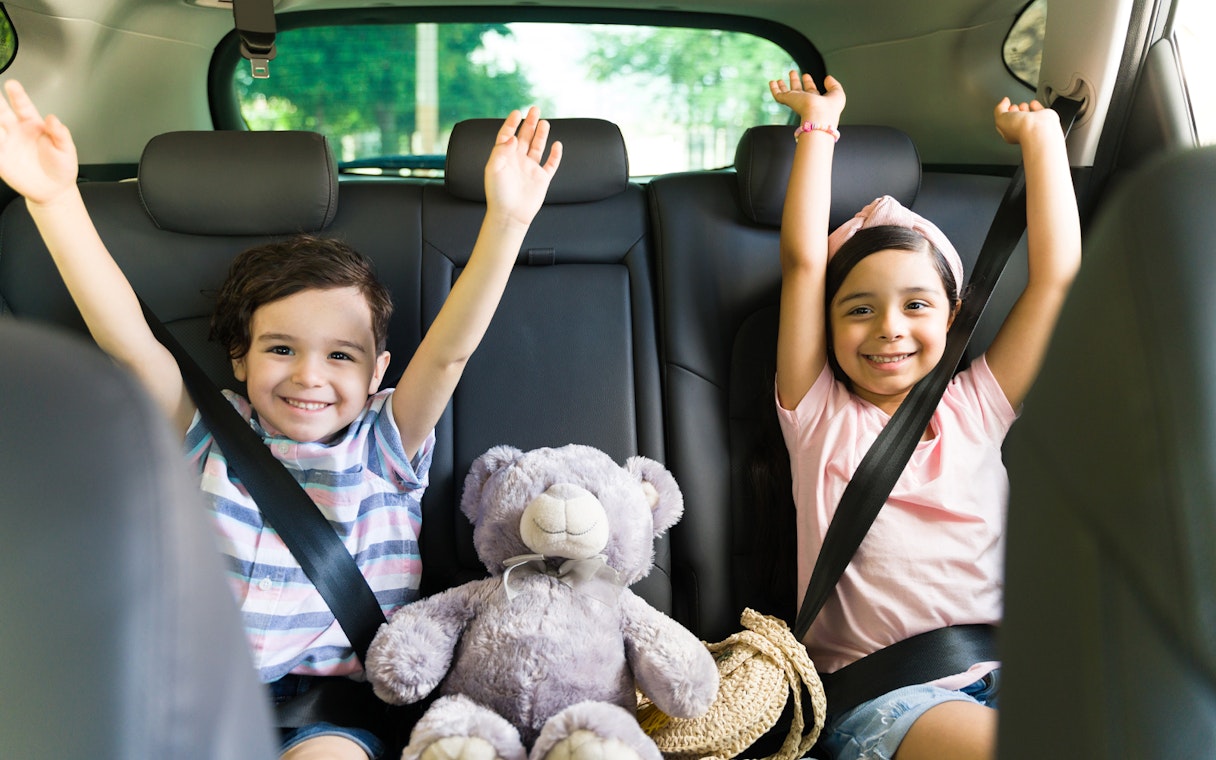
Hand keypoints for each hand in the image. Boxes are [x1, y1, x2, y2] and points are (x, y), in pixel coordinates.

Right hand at [0, 80, 78, 205]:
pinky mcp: (1, 159)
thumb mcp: (66, 149)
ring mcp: (6, 144)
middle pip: (1, 112)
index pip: (23, 106)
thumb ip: (60, 134)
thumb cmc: (62, 167)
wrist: (54, 190)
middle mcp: (17, 131)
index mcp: (33, 125)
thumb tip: (53, 119)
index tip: (12, 85)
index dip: (17, 95)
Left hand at [484, 106, 561, 228]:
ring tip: (545, 122)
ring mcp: (530, 169)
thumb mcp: (493, 169)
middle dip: (529, 123)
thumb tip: (512, 137)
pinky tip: (557, 144)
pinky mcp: (541, 179)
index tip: (517, 112)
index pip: (507, 135)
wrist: (510, 215)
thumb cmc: (498, 194)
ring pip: (537, 147)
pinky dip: (555, 155)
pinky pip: (550, 164)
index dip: (512, 123)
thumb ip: (501, 150)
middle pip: (524, 137)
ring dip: (541, 134)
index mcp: (504, 157)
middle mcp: (517, 161)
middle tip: (535, 109)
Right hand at [769, 71, 845, 124]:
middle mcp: (805, 102)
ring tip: (779, 79)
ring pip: (787, 93)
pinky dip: (774, 89)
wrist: (819, 116)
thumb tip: (827, 78)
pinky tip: (772, 82)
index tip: (806, 76)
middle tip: (792, 73)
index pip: (811, 91)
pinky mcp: (788, 101)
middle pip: (798, 91)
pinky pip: (778, 95)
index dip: (808, 83)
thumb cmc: (830, 109)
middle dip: (795, 81)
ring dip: (783, 85)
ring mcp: (796, 102)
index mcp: (816, 101)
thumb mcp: (837, 93)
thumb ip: (834, 85)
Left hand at [994, 97, 1060, 145]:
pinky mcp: (1044, 119)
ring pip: (1027, 114)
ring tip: (1022, 106)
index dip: (1003, 114)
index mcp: (1009, 133)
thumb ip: (999, 109)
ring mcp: (1034, 124)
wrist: (1037, 128)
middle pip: (1016, 118)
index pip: (1004, 122)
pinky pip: (1039, 110)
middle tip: (1013, 107)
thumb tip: (1004, 101)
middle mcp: (1022, 130)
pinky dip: (1035, 105)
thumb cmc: (1019, 128)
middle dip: (1013, 110)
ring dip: (1023, 107)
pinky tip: (1032, 104)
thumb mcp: (1000, 118)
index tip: (1005, 108)